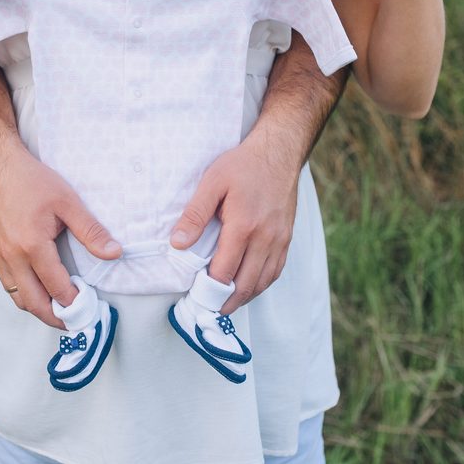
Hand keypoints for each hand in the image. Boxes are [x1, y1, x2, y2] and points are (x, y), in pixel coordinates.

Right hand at [0, 137, 122, 329]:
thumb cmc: (33, 180)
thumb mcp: (68, 202)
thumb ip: (91, 231)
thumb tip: (114, 253)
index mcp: (31, 246)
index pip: (56, 287)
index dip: (74, 303)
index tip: (91, 309)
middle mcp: (11, 256)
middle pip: (33, 303)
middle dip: (56, 318)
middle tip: (77, 321)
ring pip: (18, 297)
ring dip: (39, 308)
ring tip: (61, 309)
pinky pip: (8, 284)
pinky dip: (25, 294)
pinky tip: (40, 289)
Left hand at [169, 130, 299, 315]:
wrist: (279, 151)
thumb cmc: (243, 164)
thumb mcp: (212, 182)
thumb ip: (194, 215)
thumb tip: (176, 244)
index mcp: (244, 226)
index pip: (224, 272)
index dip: (208, 291)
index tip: (193, 300)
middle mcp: (265, 238)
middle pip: (245, 284)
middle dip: (225, 303)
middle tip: (206, 311)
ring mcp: (280, 240)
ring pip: (263, 282)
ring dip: (244, 298)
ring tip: (224, 305)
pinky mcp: (287, 238)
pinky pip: (275, 271)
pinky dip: (260, 285)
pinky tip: (246, 287)